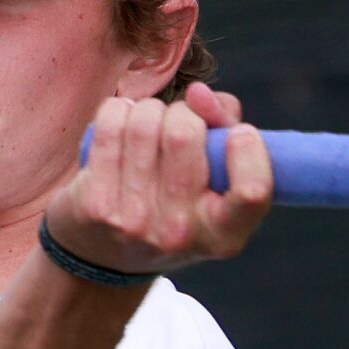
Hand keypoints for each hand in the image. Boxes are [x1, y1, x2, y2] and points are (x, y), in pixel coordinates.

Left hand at [44, 81, 272, 278]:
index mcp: (224, 236)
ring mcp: (135, 222)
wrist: (106, 256)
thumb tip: (197, 93)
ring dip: (149, 110)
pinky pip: (111, 124)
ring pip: (144, 122)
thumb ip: (225, 128)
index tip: (238, 135)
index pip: (252, 191)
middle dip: (184, 113)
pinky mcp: (96, 204)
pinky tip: (122, 123)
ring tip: (148, 125)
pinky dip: (119, 111)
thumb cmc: (175, 203)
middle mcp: (180, 234)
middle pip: (185, 134)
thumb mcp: (215, 183)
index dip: (248, 150)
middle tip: (178, 125)